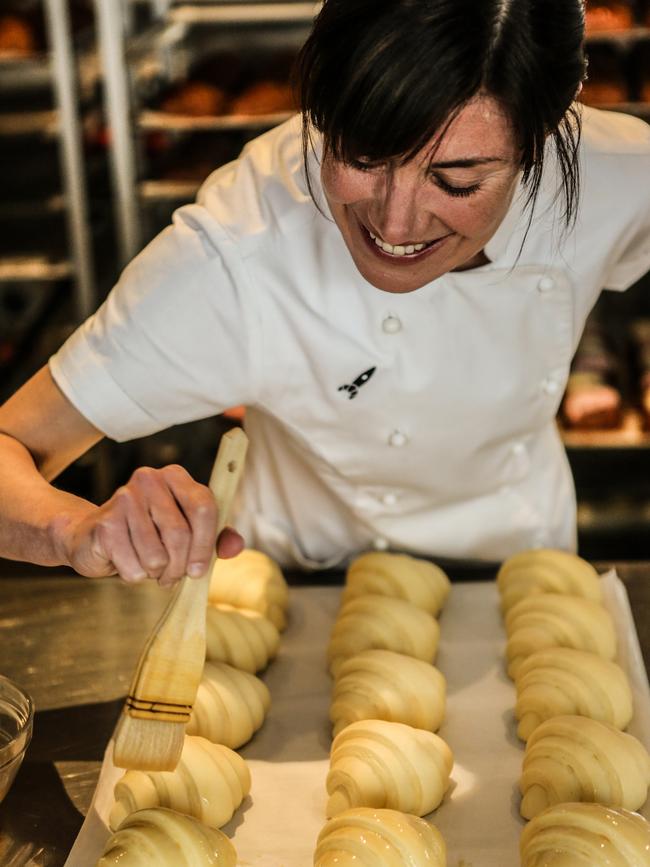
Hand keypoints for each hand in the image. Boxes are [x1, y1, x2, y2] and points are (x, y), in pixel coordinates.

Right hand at [54, 464, 243, 585]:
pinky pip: (134, 566)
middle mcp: (149, 479)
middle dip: (179, 566)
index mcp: (176, 477)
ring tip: (151, 568)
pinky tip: (127, 562)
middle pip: (180, 534)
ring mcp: (124, 497)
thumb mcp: (188, 534)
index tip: (199, 569)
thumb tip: (236, 546)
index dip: (205, 543)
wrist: (94, 538)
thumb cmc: (149, 536)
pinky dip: (134, 575)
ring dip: (157, 573)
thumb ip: (215, 539)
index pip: (204, 506)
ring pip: (157, 555)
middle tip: (172, 577)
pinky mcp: (105, 522)